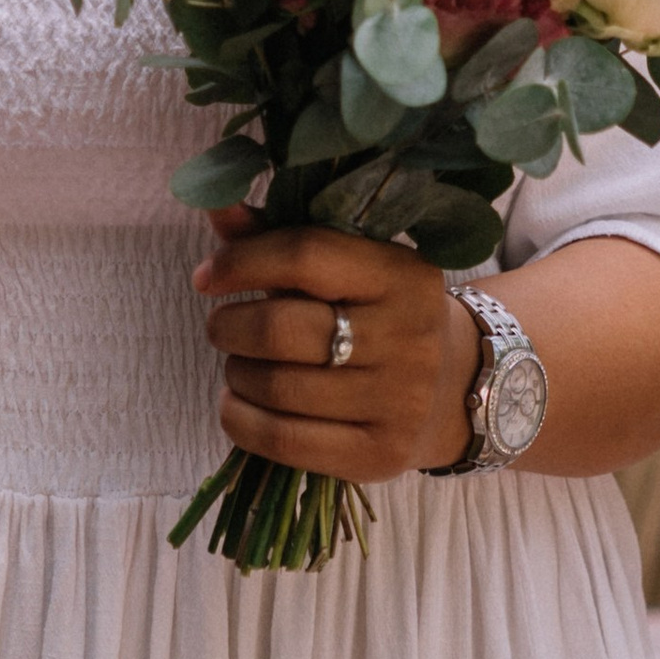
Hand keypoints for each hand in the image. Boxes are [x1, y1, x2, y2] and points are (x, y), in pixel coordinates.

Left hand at [196, 213, 476, 485]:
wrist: (453, 386)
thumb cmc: (377, 313)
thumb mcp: (345, 268)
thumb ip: (276, 236)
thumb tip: (215, 203)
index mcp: (402, 273)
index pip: (305, 256)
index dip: (241, 263)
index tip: (207, 278)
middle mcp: (409, 336)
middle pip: (281, 330)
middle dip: (229, 326)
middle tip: (222, 327)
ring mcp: (399, 401)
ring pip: (276, 387)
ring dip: (236, 373)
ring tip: (240, 365)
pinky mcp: (379, 455)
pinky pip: (282, 440)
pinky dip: (240, 419)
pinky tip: (238, 403)